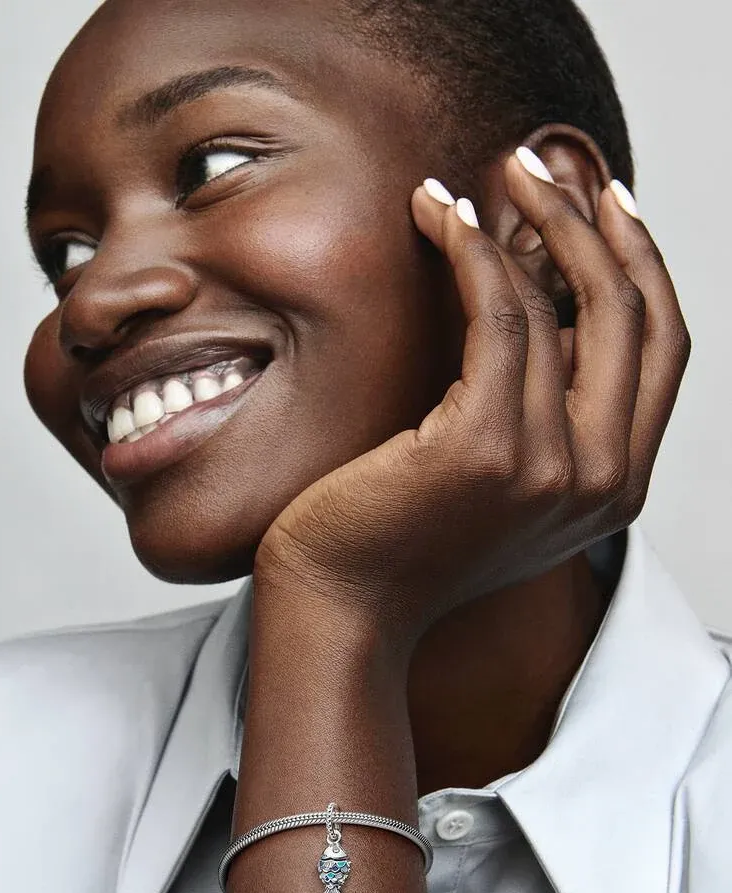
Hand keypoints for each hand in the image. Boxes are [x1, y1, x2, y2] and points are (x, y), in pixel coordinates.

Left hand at [255, 150, 690, 647]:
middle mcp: (601, 481)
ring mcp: (551, 468)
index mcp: (617, 488)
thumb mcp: (503, 480)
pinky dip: (472, 250)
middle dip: (592, 223)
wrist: (345, 609)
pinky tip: (438, 215)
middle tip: (537, 167)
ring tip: (472, 184)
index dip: (643, 263)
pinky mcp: (486, 448)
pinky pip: (499, 315)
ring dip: (522, 222)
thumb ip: (549, 412)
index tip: (607, 203)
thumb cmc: (405, 540)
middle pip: (633, 314)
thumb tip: (554, 303)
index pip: (663, 349)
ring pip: (561, 305)